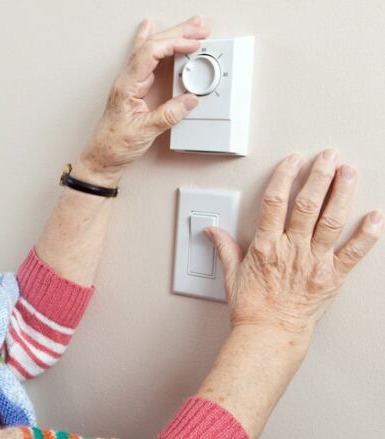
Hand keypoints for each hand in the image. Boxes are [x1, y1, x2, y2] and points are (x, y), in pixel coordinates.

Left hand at [78, 16, 208, 185]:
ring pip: (149, 49)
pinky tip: (152, 31)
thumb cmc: (114, 145)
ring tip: (190, 26)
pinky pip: (146, 59)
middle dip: (177, 34)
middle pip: (151, 46)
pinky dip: (155, 44)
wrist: (101, 158)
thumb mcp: (145, 131)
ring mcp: (129, 82)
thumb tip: (190, 100)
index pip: (150, 53)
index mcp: (126, 85)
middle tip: (199, 28)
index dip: (173, 44)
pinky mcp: (133, 88)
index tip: (193, 44)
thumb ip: (169, 114)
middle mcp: (126, 80)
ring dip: (171, 36)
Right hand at [207, 150, 382, 336]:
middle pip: (307, 205)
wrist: (269, 335)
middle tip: (329, 156)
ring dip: (342, 194)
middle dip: (319, 176)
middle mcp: (291, 250)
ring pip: (331, 221)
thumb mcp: (231, 275)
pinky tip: (376, 216)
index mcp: (266, 246)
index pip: (274, 202)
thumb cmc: (251, 309)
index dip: (284, 177)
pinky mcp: (332, 277)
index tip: (293, 161)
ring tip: (350, 172)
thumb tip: (212, 231)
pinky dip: (368, 234)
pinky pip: (354, 253)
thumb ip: (225, 248)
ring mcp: (314, 262)